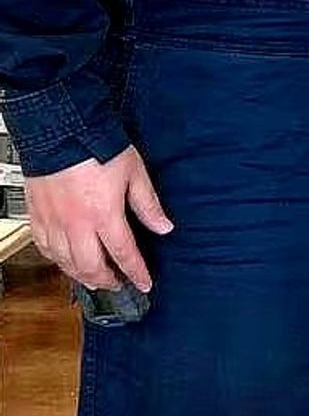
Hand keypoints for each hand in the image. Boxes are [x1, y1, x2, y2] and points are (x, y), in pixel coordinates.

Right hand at [24, 147, 173, 291]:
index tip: (144, 283)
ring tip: (94, 278)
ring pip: (64, 262)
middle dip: (106, 280)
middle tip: (118, 284)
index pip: (124, 253)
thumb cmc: (97, 147)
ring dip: (81, 275)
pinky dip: (57, 260)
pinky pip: (44, 248)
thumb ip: (148, 205)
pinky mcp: (37, 216)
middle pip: (90, 266)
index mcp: (104, 215)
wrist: (61, 131)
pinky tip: (64, 260)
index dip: (136, 272)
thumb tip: (164, 227)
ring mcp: (53, 222)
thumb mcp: (135, 173)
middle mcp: (76, 224)